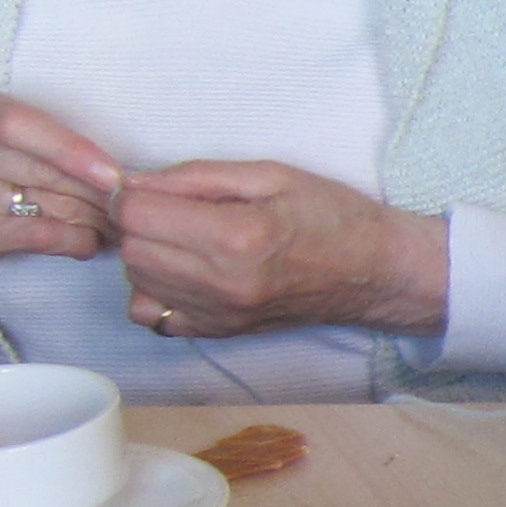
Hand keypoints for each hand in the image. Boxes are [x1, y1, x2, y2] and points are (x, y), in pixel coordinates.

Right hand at [0, 89, 122, 303]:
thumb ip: (41, 144)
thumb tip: (119, 169)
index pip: (19, 125)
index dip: (71, 149)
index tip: (112, 172)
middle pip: (41, 169)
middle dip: (96, 189)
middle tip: (134, 200)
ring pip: (46, 205)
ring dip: (94, 217)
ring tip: (123, 220)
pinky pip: (36, 237)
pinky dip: (74, 241)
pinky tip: (92, 242)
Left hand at [114, 159, 447, 337]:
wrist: (375, 272)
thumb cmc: (331, 214)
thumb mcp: (271, 174)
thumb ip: (198, 176)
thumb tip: (135, 181)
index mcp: (236, 234)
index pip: (136, 213)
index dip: (133, 192)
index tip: (155, 186)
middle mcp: (221, 282)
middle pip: (130, 249)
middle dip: (139, 223)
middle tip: (171, 209)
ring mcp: (219, 314)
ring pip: (137, 282)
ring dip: (146, 255)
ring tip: (182, 238)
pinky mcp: (219, 332)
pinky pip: (151, 315)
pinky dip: (156, 290)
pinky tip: (185, 271)